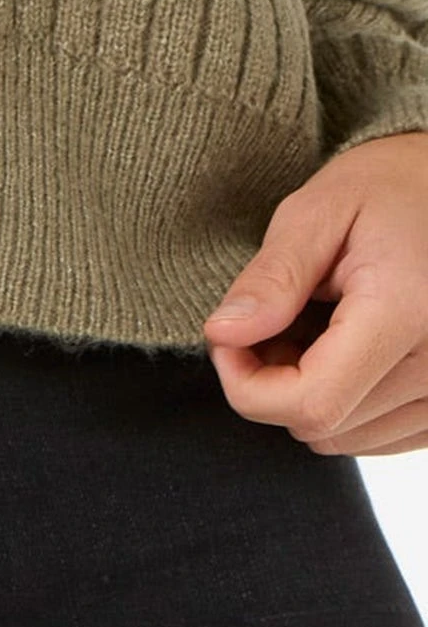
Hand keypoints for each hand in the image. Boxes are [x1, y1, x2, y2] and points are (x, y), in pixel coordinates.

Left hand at [202, 131, 427, 454]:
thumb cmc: (381, 189)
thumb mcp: (315, 213)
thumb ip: (271, 279)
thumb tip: (222, 334)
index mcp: (403, 313)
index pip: (311, 402)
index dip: (247, 384)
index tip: (224, 337)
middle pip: (323, 425)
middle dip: (270, 381)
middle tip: (266, 318)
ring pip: (346, 438)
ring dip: (307, 393)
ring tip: (307, 324)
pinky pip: (377, 435)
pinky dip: (343, 402)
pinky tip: (338, 347)